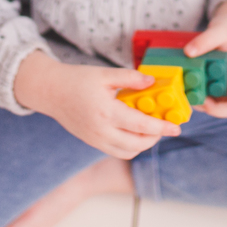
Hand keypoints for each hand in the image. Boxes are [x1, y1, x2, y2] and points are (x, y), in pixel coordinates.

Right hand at [13, 51, 181, 159]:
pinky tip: (134, 131)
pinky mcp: (91, 142)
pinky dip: (130, 146)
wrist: (50, 92)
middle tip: (164, 126)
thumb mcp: (104, 74)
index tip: (176, 127)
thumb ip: (130, 78)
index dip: (161, 127)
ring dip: (143, 144)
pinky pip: (116, 151)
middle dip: (155, 138)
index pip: (141, 125)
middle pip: (136, 145)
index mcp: (106, 112)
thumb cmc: (77, 80)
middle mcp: (101, 131)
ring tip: (150, 130)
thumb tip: (153, 82)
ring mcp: (95, 139)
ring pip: (127, 152)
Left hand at [184, 0, 226, 117]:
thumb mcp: (219, 29)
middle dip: (218, 109)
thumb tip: (188, 52)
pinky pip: (210, 97)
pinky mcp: (217, 85)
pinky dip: (200, 97)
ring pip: (221, 104)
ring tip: (190, 96)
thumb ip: (206, 39)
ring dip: (206, 105)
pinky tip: (188, 91)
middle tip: (201, 103)